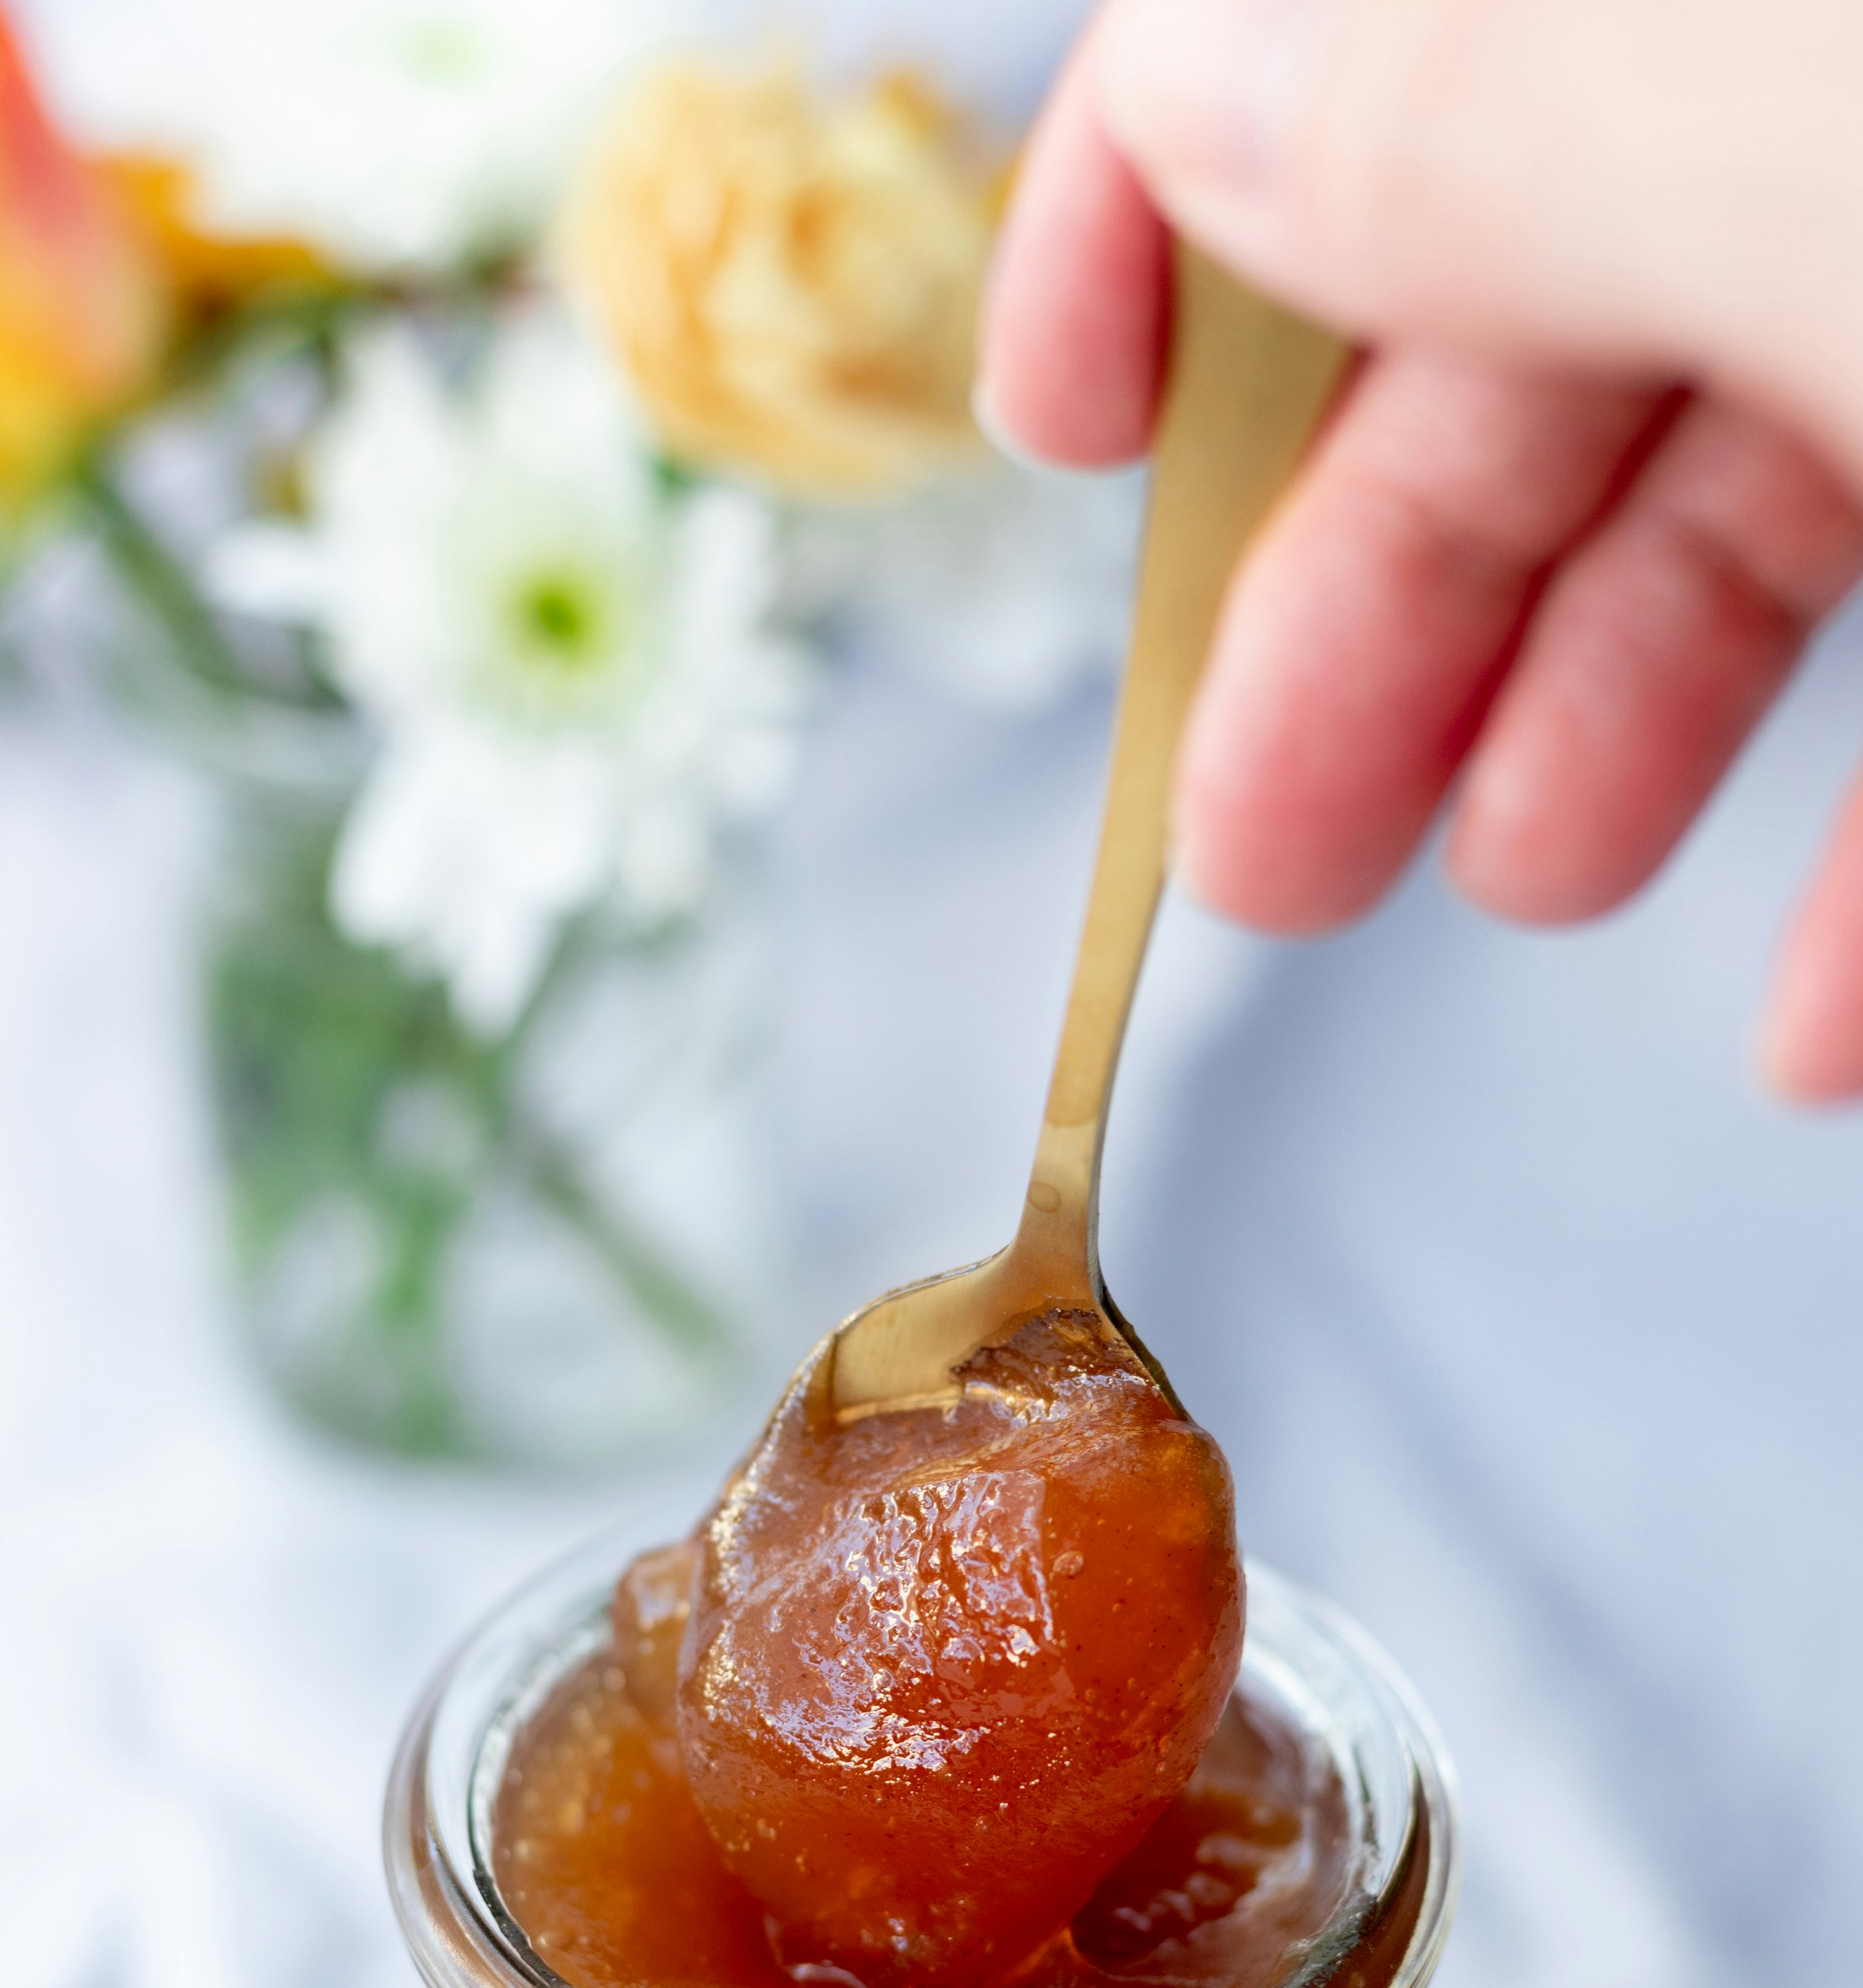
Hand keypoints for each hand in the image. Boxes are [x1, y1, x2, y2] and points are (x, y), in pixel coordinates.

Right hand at [979, 0, 1862, 1099]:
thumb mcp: (1804, 150)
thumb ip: (1504, 121)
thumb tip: (1213, 111)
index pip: (1368, 3)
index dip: (1157, 198)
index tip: (1062, 429)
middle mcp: (1856, 80)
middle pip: (1563, 284)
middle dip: (1377, 580)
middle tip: (1259, 829)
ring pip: (1784, 458)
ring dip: (1604, 707)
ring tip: (1522, 883)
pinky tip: (1812, 1028)